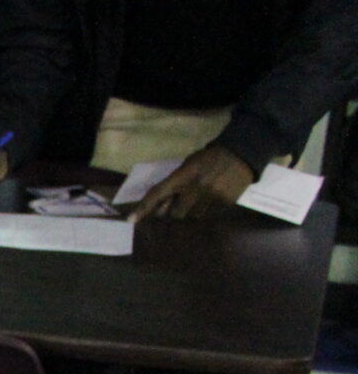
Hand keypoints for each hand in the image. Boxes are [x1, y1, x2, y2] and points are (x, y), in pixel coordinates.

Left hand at [130, 145, 255, 219]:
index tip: (131, 220)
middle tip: (181, 202)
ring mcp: (212, 197)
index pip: (158, 193)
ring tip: (200, 198)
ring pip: (193, 217)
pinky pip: (209, 215)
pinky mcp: (225, 203)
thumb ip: (174, 183)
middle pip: (176, 214)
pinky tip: (212, 198)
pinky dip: (206, 210)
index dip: (144, 207)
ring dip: (192, 212)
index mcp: (184, 174)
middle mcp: (197, 187)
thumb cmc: (209, 158)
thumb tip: (158, 207)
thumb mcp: (189, 164)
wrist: (242, 152)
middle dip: (175, 211)